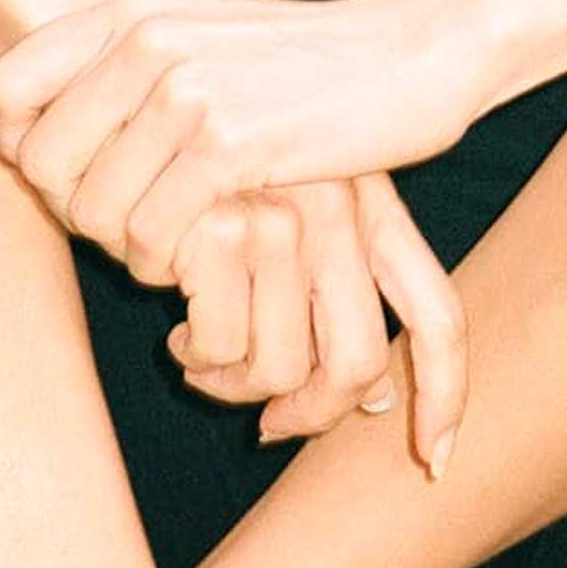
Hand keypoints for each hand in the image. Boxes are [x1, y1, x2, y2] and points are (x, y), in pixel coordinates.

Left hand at [0, 0, 487, 277]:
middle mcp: (146, 44)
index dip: (19, 150)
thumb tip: (34, 126)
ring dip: (130, 250)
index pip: (6, 92)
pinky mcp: (230, 148)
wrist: (413, 53)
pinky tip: (207, 259)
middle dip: (77, 216)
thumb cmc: (308, 63)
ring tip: (176, 248)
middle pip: (41, 167)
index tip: (66, 182)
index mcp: (130, 14)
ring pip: (95, 213)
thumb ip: (126, 64)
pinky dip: (174, 266)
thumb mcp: (203, 36)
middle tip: (129, 230)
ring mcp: (186, 94)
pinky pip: (155, 237)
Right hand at [165, 171, 466, 472]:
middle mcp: (342, 211)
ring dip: (232, 386)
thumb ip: (333, 305)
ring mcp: (287, 219)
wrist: (123, 106)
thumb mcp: (280, 228)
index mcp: (371, 209)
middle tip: (267, 423)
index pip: (438, 319)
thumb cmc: (199, 182)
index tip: (435, 460)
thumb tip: (377, 402)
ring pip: (281, 369)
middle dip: (309, 418)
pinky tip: (174, 329)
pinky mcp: (225, 228)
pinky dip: (193, 356)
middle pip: (356, 366)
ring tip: (200, 359)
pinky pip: (220, 346)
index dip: (443, 399)